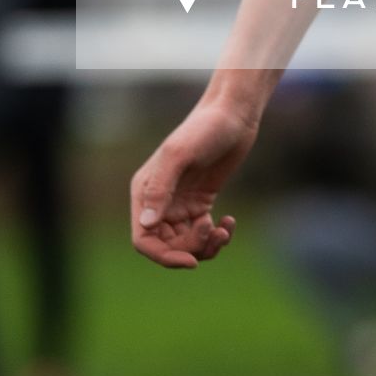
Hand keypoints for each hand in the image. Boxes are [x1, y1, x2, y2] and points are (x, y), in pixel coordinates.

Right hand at [130, 98, 258, 269]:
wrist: (233, 115)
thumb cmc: (204, 128)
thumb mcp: (179, 155)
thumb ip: (160, 188)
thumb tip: (147, 224)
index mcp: (144, 191)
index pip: (143, 239)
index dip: (164, 256)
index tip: (191, 260)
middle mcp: (158, 201)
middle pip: (166, 246)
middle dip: (191, 247)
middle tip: (213, 231)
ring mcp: (180, 203)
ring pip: (185, 244)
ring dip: (206, 246)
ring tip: (224, 231)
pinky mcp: (200, 203)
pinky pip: (202, 234)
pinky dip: (217, 236)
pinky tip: (229, 221)